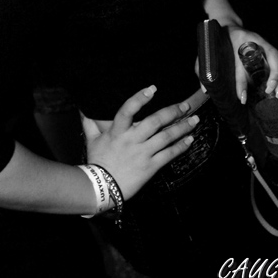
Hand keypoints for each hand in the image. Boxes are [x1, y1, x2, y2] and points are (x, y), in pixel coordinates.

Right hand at [81, 86, 197, 200]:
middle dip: (173, 111)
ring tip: (194, 120)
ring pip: (166, 137)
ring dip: (182, 127)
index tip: (153, 88)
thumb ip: (89, 122)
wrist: (101, 188)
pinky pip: (169, 154)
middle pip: (155, 121)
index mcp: (117, 131)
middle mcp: (132, 139)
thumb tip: (83, 108)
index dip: (140, 98)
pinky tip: (189, 140)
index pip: (128, 109)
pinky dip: (180, 146)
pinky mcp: (150, 166)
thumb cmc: (97, 162)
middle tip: (185, 105)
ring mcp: (142, 153)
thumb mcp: (91, 140)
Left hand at [225, 25, 277, 102]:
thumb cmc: (236, 43)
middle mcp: (273, 51)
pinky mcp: (274, 60)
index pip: (275, 61)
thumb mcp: (236, 60)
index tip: (269, 88)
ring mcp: (275, 56)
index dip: (275, 76)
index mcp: (265, 47)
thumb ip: (239, 79)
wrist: (236, 31)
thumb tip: (242, 99)